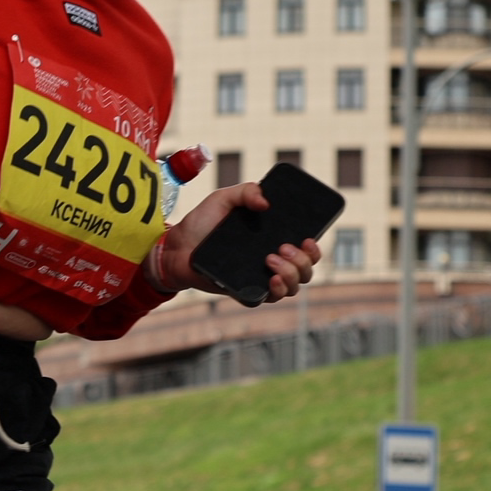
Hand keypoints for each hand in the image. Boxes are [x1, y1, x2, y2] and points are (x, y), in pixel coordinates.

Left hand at [156, 180, 320, 302]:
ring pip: (294, 286)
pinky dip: (277, 290)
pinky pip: (270, 298)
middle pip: (305, 270)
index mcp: (271, 239)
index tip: (307, 239)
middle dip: (302, 261)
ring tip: (270, 260)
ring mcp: (259, 278)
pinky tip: (271, 280)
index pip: (305, 249)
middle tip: (282, 248)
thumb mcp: (224, 199)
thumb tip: (266, 202)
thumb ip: (246, 191)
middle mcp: (271, 261)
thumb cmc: (201, 223)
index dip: (313, 248)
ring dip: (291, 274)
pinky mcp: (245, 292)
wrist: (177, 246)